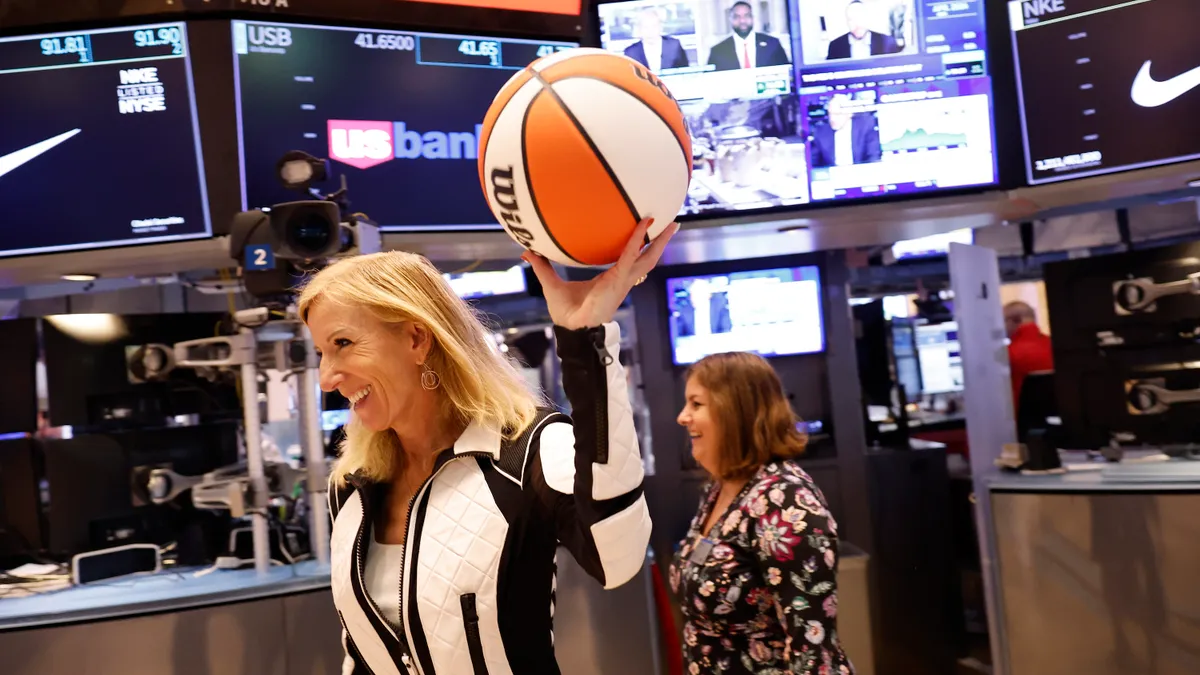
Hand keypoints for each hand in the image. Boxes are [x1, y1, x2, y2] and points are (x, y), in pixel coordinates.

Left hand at [522, 218, 678, 329]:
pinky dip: (637, 240)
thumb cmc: (565, 312)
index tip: (646, 231)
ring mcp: (623, 280)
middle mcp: (622, 279)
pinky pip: (630, 256)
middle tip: (671, 224)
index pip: (630, 259)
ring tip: (672, 224)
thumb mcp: (552, 283)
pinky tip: (643, 225)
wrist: (571, 329)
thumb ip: (543, 266)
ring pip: (648, 257)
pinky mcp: (618, 280)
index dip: (640, 246)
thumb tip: (528, 252)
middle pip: (648, 258)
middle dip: (660, 242)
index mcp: (611, 279)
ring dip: (660, 241)